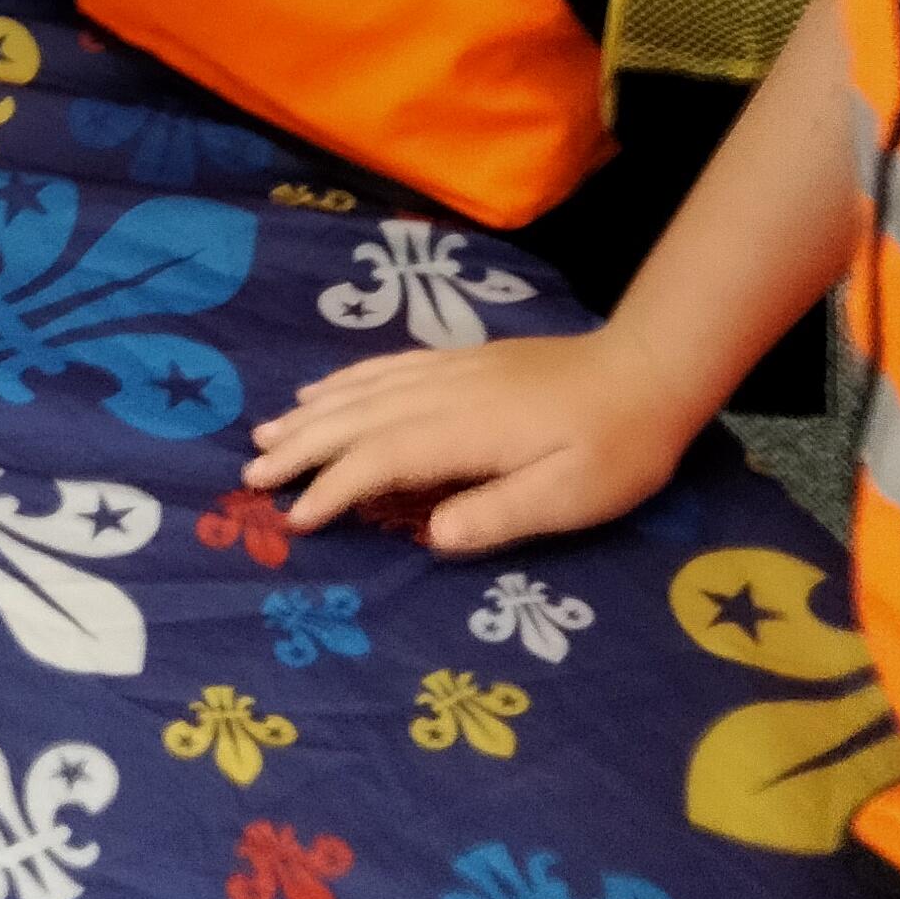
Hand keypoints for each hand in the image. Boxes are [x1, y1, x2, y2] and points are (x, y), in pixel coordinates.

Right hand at [243, 323, 698, 553]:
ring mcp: (451, 371)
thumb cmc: (617, 446)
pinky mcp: (463, 363)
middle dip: (302, 444)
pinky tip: (325, 388)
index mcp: (466, 431)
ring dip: (313, 412)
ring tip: (268, 431)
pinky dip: (346, 380)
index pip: (380, 458)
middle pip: (357, 418)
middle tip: (251, 472)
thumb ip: (499, 514)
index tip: (296, 519)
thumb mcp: (570, 497)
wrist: (648, 370)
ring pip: (364, 390)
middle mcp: (446, 393)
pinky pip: (387, 368)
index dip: (333, 487)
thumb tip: (429, 534)